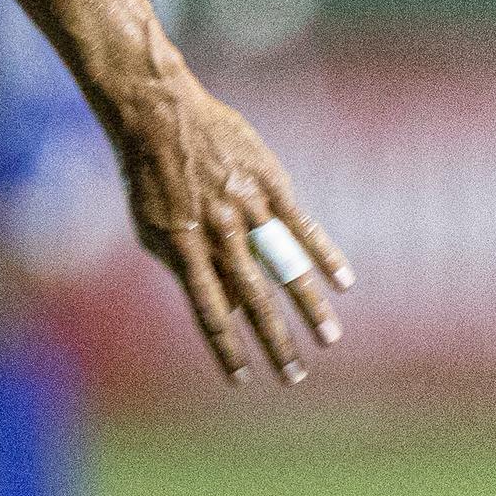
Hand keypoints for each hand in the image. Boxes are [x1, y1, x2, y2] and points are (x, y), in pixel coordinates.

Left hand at [103, 71, 351, 384]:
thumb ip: (188, 269)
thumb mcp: (153, 229)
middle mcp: (217, 233)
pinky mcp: (269, 182)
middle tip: (295, 377)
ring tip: (329, 339)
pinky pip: (301, 224)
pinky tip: (345, 282)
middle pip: (252, 298)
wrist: (157, 114)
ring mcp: (246, 207)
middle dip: (275, 342)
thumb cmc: (150, 178)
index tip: (243, 380)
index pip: (209, 313)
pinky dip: (324, 254)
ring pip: (283, 265)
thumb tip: (230, 308)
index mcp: (183, 249)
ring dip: (308, 307)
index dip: (226, 349)